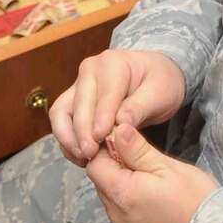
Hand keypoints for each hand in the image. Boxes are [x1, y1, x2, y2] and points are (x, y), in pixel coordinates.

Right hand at [50, 48, 186, 167]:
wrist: (154, 76)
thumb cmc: (160, 82)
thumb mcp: (160, 93)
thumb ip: (140, 107)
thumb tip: (120, 124)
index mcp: (113, 63)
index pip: (104, 93)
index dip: (100, 117)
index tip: (100, 138)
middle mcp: (90, 71)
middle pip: (78, 103)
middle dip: (81, 131)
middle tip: (90, 154)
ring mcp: (79, 85)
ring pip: (61, 112)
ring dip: (68, 137)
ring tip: (82, 159)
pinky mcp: (74, 101)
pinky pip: (63, 121)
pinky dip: (68, 140)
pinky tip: (80, 157)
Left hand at [85, 123, 217, 222]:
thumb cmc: (196, 199)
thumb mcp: (168, 167)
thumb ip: (137, 150)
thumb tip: (118, 130)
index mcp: (122, 193)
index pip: (95, 165)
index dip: (107, 151)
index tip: (127, 145)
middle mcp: (116, 217)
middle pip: (102, 184)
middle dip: (116, 170)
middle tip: (145, 165)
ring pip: (112, 202)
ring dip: (124, 190)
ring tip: (153, 187)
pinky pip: (122, 219)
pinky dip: (131, 209)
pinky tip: (154, 206)